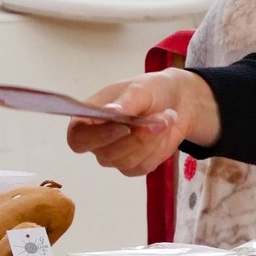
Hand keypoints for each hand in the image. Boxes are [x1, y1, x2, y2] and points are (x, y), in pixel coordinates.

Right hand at [66, 70, 219, 178]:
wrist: (177, 101)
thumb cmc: (151, 90)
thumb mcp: (140, 89)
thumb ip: (126, 102)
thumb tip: (108, 112)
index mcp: (88, 118)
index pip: (78, 138)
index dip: (98, 137)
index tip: (124, 127)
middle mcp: (96, 141)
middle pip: (105, 154)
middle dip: (136, 138)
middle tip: (160, 118)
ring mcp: (113, 156)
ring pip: (127, 160)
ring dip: (151, 139)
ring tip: (166, 117)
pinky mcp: (132, 167)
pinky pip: (142, 166)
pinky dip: (157, 148)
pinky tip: (163, 130)